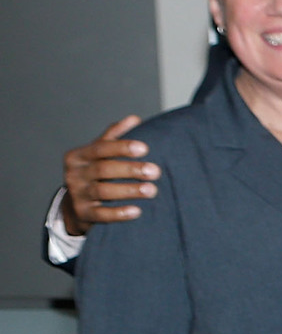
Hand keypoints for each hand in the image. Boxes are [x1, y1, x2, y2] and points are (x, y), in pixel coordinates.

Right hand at [61, 116, 156, 235]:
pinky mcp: (83, 214)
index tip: (145, 148)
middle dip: (130, 170)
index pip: (100, 148)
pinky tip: (137, 211)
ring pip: (103, 191)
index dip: (122, 147)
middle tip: (156, 171)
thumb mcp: (99, 155)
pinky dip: (119, 213)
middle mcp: (74, 174)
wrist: (76, 205)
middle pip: (103, 170)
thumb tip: (134, 118)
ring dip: (129, 191)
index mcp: (78, 156)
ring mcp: (77, 194)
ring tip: (152, 190)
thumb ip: (114, 137)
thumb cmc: (94, 174)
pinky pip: (102, 215)